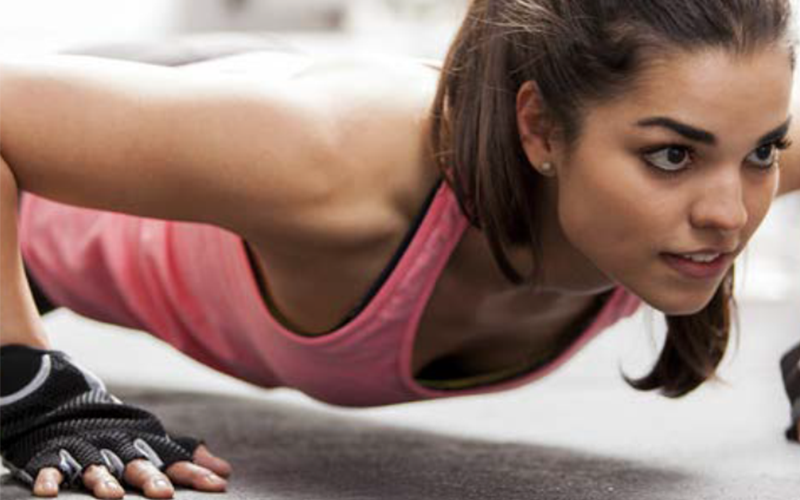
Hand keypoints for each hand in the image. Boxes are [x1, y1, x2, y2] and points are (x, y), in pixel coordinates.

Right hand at [0, 345, 232, 498]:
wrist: (64, 403)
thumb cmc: (118, 433)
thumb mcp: (152, 443)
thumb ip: (186, 457)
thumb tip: (226, 472)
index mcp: (144, 446)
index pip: (174, 460)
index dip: (196, 473)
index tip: (218, 485)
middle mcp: (118, 448)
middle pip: (136, 465)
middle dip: (151, 479)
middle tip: (164, 495)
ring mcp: (86, 450)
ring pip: (96, 468)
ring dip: (104, 482)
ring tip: (113, 497)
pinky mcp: (53, 454)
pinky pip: (49, 468)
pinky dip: (48, 478)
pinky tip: (48, 492)